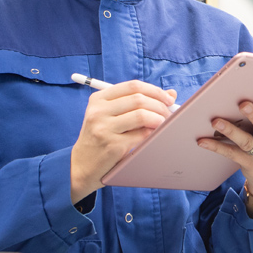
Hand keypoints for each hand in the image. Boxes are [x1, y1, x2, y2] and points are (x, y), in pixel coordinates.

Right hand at [70, 80, 176, 203]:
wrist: (81, 166)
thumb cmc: (100, 138)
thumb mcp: (110, 116)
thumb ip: (135, 103)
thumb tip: (171, 94)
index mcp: (98, 99)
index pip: (132, 86)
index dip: (155, 90)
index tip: (168, 98)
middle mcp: (98, 111)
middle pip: (139, 99)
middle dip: (160, 105)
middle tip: (169, 113)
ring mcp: (104, 128)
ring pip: (142, 115)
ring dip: (159, 119)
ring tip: (164, 124)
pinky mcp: (112, 145)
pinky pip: (141, 135)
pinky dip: (152, 134)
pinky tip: (154, 135)